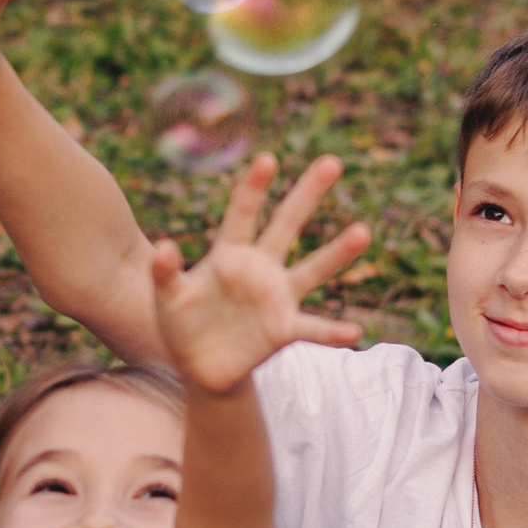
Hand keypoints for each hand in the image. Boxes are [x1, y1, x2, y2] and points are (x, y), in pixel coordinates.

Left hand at [147, 153, 372, 392]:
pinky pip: (311, 329)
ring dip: (337, 253)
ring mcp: (275, 298)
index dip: (253, 188)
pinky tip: (353, 331)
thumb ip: (164, 273)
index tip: (267, 159)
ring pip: (312, 270)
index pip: (243, 215)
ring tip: (363, 232)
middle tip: (333, 161)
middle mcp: (259, 269)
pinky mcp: (282, 330)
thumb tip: (164, 247)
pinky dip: (331, 331)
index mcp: (229, 255)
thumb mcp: (166, 298)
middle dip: (307, 194)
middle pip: (286, 225)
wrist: (201, 367)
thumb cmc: (181, 324)